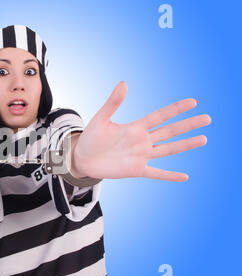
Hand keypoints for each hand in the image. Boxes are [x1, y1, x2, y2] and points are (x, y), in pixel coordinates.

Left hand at [72, 81, 210, 181]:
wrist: (83, 157)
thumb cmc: (92, 137)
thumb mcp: (101, 118)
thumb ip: (113, 102)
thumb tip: (123, 83)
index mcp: (135, 128)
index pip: (159, 117)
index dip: (175, 109)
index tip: (193, 102)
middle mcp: (142, 141)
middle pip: (169, 131)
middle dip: (188, 125)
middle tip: (207, 118)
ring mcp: (140, 156)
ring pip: (168, 150)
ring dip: (185, 145)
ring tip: (203, 139)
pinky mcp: (135, 170)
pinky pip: (156, 173)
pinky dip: (169, 175)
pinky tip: (185, 176)